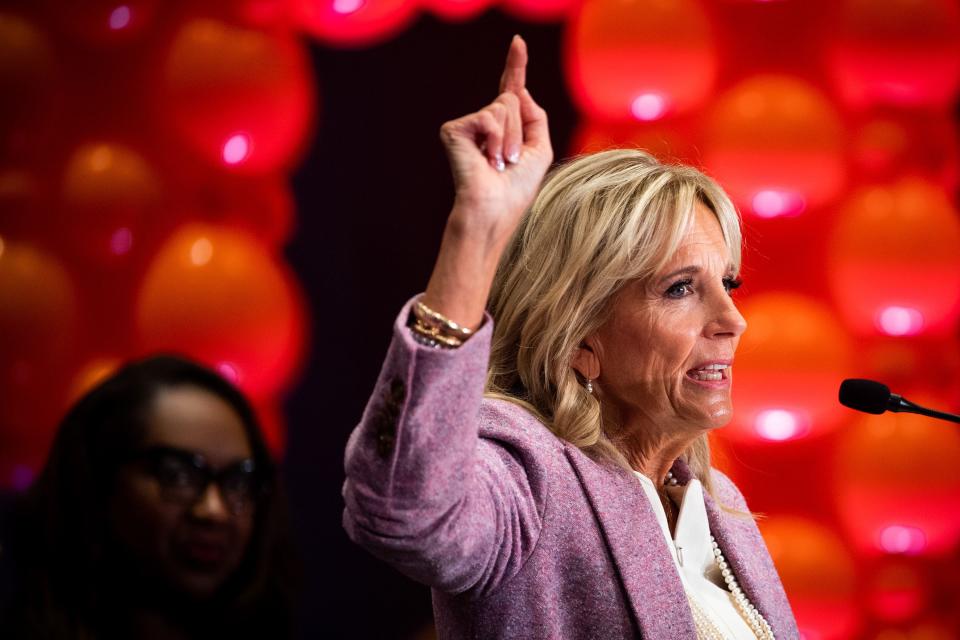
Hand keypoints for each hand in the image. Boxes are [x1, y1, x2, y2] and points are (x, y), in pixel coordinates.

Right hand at [439, 35, 553, 251]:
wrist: (493, 211)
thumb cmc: (516, 191)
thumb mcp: (540, 151)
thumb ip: (536, 117)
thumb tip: (518, 92)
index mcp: (505, 129)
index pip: (511, 91)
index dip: (516, 66)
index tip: (518, 43)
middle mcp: (484, 123)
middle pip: (513, 99)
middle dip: (520, 132)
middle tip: (509, 161)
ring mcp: (468, 125)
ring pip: (503, 107)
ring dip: (510, 140)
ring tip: (498, 163)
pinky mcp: (454, 129)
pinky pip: (489, 117)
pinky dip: (496, 139)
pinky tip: (486, 159)